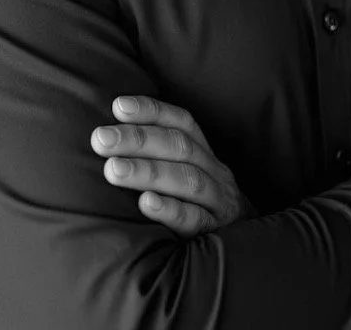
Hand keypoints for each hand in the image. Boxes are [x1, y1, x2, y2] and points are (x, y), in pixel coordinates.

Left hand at [91, 95, 257, 237]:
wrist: (249, 243)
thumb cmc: (200, 205)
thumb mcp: (188, 173)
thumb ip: (160, 156)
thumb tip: (109, 137)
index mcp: (205, 153)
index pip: (181, 122)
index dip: (151, 111)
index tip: (118, 106)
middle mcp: (214, 171)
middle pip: (179, 147)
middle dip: (137, 140)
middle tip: (100, 140)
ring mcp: (218, 201)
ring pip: (187, 179)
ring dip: (148, 171)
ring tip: (113, 170)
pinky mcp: (217, 232)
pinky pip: (195, 219)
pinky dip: (170, 209)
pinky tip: (145, 203)